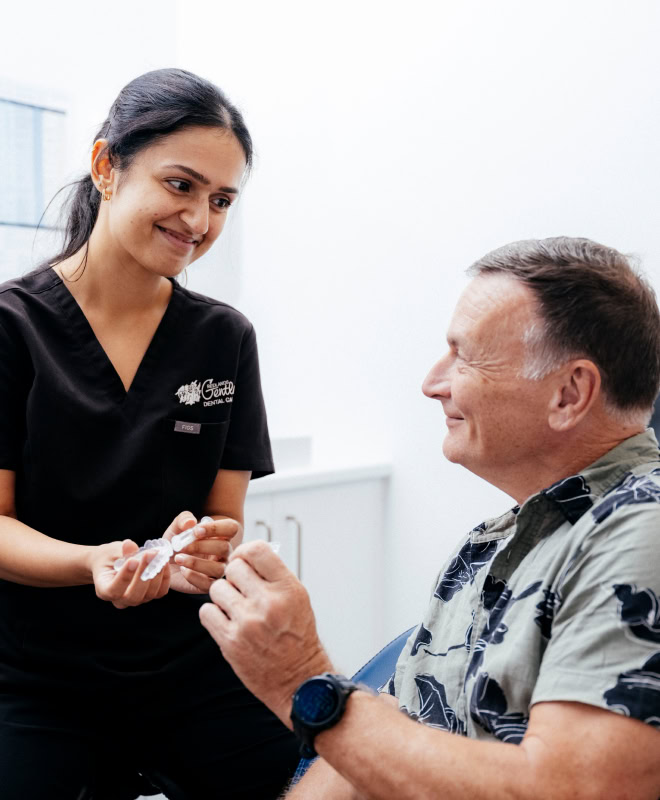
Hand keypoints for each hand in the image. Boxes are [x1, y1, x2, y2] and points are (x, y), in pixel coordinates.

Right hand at [90, 539, 170, 608]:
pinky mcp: (150, 595)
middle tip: (150, 554)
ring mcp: (137, 600)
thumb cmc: (109, 558)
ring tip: (159, 555)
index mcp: (105, 590)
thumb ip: (121, 552)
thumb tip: (130, 544)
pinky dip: (165, 577)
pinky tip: (164, 562)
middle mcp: (121, 600)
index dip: (124, 577)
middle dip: (143, 574)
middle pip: (134, 596)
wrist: (113, 563)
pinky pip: (160, 591)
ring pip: (149, 594)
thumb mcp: (112, 552)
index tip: (132, 560)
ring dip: (156, 574)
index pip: (114, 590)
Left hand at [165, 511, 236, 593]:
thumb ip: (183, 520)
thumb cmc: (177, 543)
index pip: (231, 528)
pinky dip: (193, 577)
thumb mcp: (176, 528)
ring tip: (178, 559)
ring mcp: (218, 569)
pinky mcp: (209, 584)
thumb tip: (191, 522)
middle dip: (201, 546)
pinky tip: (182, 570)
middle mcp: (224, 553)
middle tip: (181, 546)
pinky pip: (208, 584)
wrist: (166, 562)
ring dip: (196, 563)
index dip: (216, 528)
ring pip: (219, 568)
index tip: (196, 530)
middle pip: (225, 547)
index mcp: (221, 535)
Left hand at [199, 539, 331, 723]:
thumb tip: (247, 555)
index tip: (243, 560)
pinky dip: (213, 614)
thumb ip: (274, 575)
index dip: (245, 552)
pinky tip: (227, 621)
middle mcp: (268, 603)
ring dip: (223, 596)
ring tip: (236, 607)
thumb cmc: (298, 637)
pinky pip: (206, 612)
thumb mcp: (297, 598)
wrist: (298, 679)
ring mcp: (247, 622)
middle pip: (233, 567)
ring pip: (217, 588)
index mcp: (288, 588)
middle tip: (241, 588)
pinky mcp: (230, 641)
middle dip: (235, 576)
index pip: (256, 550)